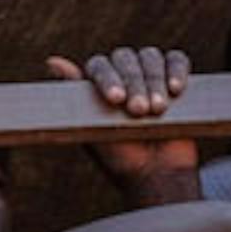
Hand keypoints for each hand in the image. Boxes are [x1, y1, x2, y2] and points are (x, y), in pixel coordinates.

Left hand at [50, 47, 196, 194]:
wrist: (157, 174)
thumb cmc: (120, 156)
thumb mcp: (92, 128)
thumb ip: (75, 96)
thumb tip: (53, 61)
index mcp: (97, 84)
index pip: (98, 65)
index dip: (107, 79)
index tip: (116, 100)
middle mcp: (122, 74)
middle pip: (124, 58)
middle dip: (133, 84)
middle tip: (138, 111)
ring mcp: (149, 74)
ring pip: (150, 57)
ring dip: (154, 81)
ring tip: (157, 110)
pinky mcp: (175, 77)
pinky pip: (177, 59)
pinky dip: (177, 70)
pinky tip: (176, 90)